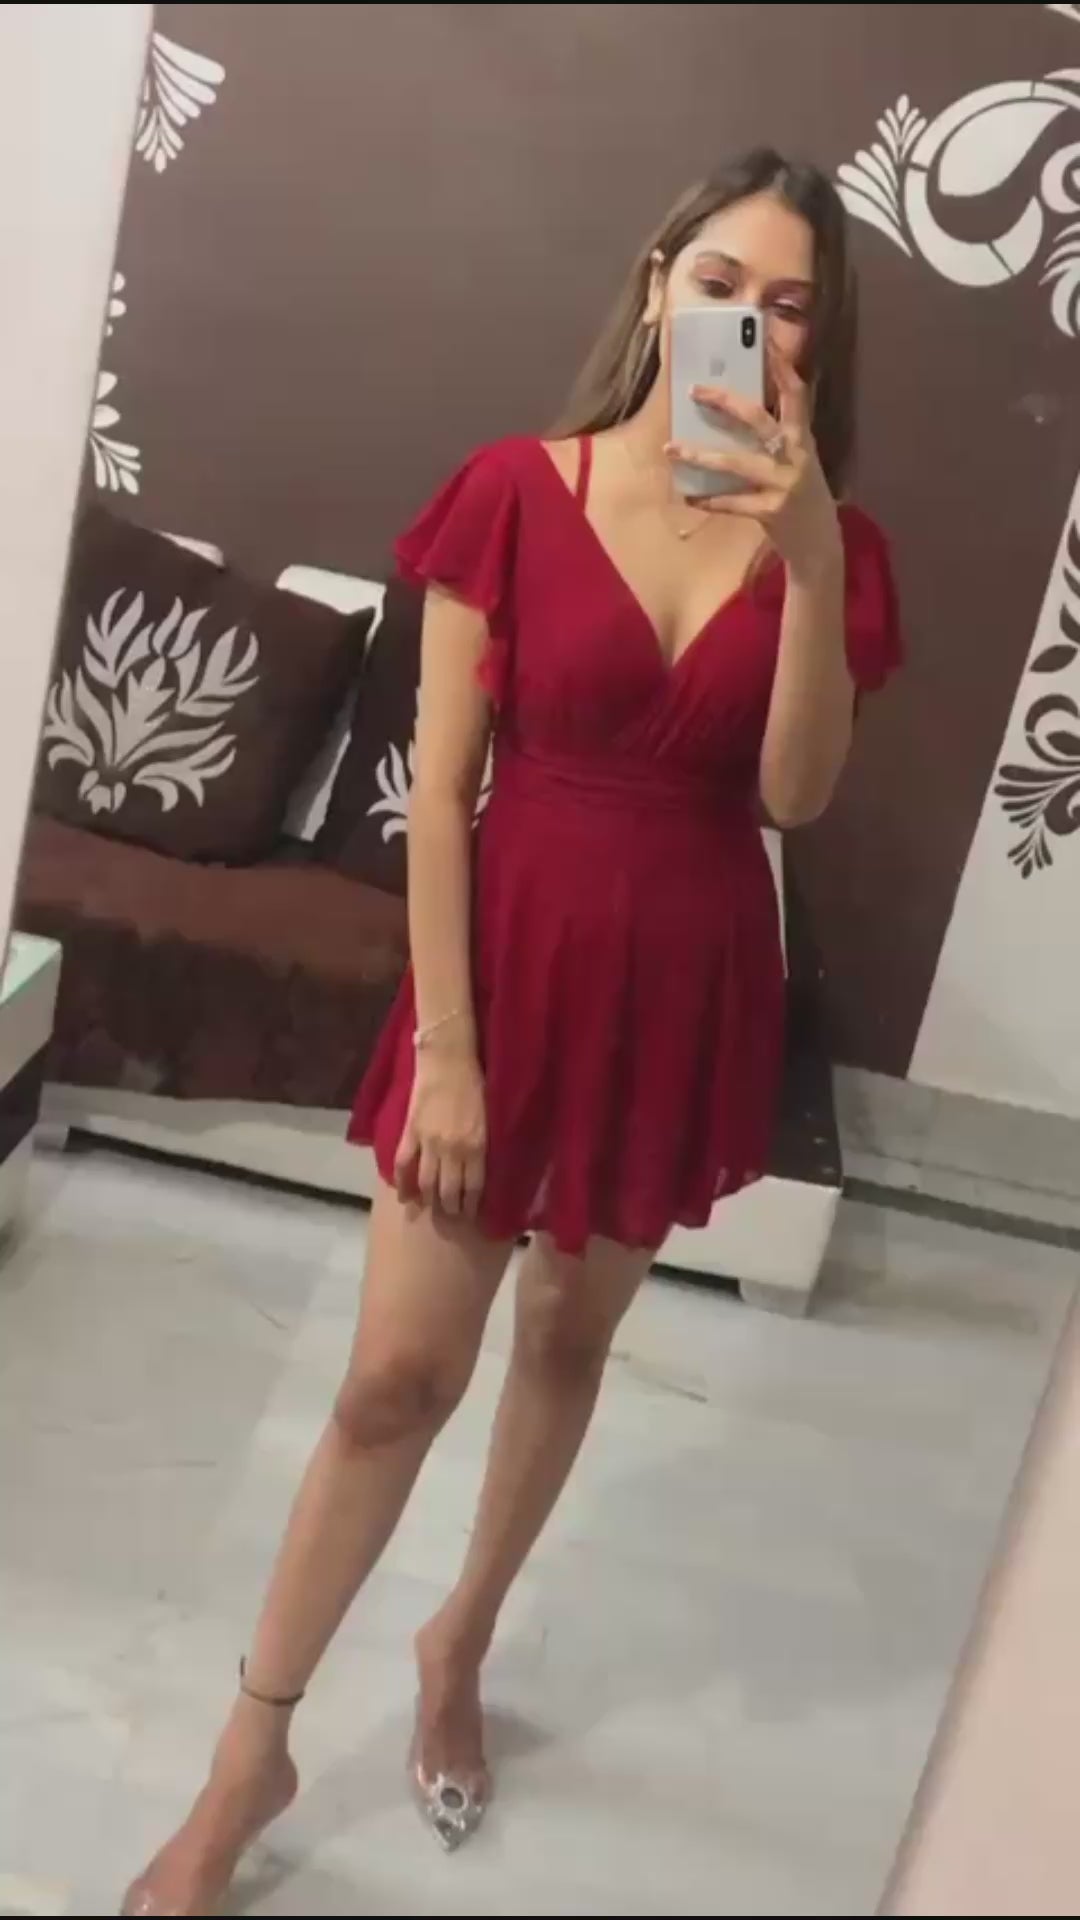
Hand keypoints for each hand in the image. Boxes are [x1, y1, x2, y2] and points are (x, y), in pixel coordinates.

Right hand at [394, 1044, 486, 1219]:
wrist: (448, 1060)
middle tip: (451, 1216)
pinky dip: (402, 1183)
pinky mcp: (411, 1133)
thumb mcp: (489, 1118)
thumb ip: (483, 1145)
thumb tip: (480, 1169)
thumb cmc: (475, 1084)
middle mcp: (453, 1150)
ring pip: (426, 1182)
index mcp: (477, 1146)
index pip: (474, 1187)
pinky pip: (404, 1164)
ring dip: (429, 1200)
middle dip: (450, 1209)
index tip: (470, 1215)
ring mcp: (429, 1143)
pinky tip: (404, 1196)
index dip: (471, 1205)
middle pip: (449, 1190)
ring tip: (431, 1209)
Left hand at [666, 348, 840, 582]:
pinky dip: (709, 499)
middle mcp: (796, 456)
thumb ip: (776, 438)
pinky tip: (689, 495)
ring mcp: (784, 484)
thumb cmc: (802, 497)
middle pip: (759, 420)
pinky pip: (733, 502)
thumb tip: (737, 411)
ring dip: (701, 455)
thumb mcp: (797, 461)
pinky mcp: (772, 512)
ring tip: (672, 448)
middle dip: (726, 402)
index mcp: (802, 439)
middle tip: (694, 390)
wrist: (819, 545)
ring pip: (737, 462)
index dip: (781, 367)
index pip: (796, 394)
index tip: (763, 341)